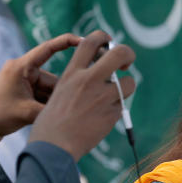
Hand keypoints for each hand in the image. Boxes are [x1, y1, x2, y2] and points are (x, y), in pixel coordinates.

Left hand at [0, 33, 80, 143]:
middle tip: (70, 107)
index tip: (85, 40)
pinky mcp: (24, 94)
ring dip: (54, 103)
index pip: (48, 49)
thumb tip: (74, 109)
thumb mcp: (27, 113)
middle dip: (60, 94)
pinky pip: (44, 97)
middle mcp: (23, 72)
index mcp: (21, 67)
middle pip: (52, 79)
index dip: (67, 42)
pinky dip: (48, 106)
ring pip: (50, 90)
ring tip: (57, 117)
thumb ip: (51, 109)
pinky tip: (53, 118)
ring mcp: (24, 83)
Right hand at [28, 31, 135, 160]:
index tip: (109, 41)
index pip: (91, 42)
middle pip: (119, 53)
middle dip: (128, 53)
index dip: (103, 37)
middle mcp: (88, 80)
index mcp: (72, 73)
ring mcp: (102, 97)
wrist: (54, 146)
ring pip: (128, 83)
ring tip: (115, 96)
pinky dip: (116, 110)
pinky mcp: (111, 114)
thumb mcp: (60, 92)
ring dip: (126, 87)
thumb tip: (100, 71)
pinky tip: (102, 118)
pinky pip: (122, 106)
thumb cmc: (53, 122)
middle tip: (127, 62)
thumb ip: (79, 80)